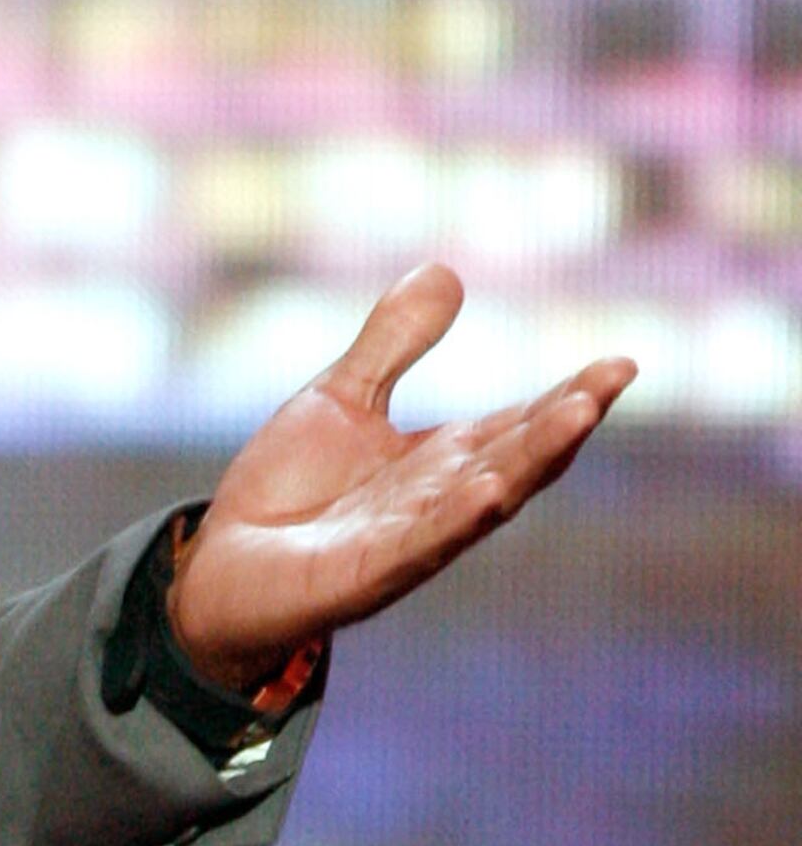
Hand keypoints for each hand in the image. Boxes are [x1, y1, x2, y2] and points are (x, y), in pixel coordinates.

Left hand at [169, 263, 634, 696]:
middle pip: (515, 456)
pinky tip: (490, 490)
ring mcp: (409, 540)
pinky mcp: (368, 574)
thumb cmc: (287, 490)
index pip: (518, 424)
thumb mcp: (340, 398)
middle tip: (611, 380)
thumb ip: (391, 344)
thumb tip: (446, 271)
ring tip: (577, 417)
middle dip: (563, 421)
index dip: (568, 396)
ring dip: (529, 461)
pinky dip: (456, 519)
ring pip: (484, 499)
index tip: (620, 363)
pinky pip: (420, 545)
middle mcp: (437, 500)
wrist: (223, 568)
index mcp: (439, 460)